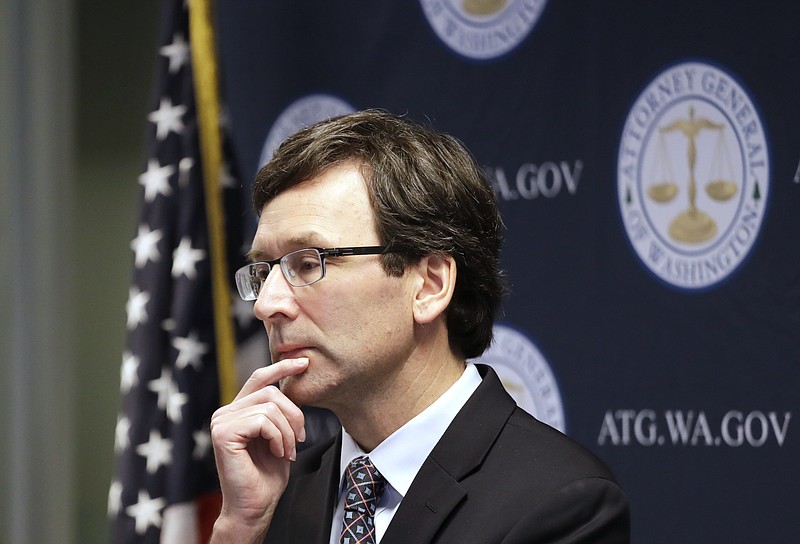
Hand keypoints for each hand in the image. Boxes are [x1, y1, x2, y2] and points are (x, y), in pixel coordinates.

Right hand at [209, 358, 307, 542]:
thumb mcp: (279, 435)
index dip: (282, 367)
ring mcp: (221, 421)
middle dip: (294, 414)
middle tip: (298, 439)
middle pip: (271, 392)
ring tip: (286, 451)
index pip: (260, 378)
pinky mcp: (223, 433)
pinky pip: (262, 420)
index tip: (304, 363)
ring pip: (270, 406)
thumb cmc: (267, 476)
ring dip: (287, 431)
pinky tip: (277, 453)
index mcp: (237, 410)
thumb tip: (292, 383)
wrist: (255, 507)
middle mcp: (225, 412)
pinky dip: (278, 437)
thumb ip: (279, 411)